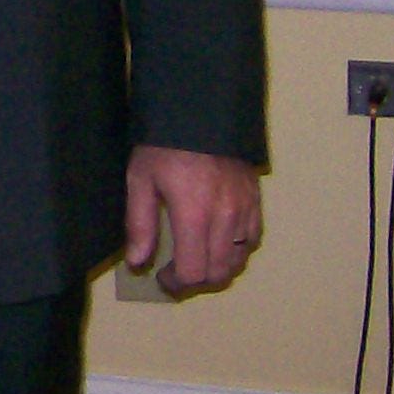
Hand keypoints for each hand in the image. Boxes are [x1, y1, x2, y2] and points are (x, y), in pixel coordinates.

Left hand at [124, 146, 263, 295]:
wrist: (201, 110)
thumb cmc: (164, 143)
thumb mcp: (140, 179)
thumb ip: (139, 224)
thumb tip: (138, 262)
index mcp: (194, 215)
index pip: (194, 272)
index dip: (177, 283)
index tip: (162, 278)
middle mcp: (225, 217)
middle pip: (220, 273)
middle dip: (197, 280)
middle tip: (177, 272)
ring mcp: (245, 208)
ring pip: (239, 259)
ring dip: (218, 267)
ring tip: (197, 257)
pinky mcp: (256, 198)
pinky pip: (253, 238)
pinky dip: (237, 249)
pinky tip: (219, 240)